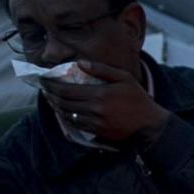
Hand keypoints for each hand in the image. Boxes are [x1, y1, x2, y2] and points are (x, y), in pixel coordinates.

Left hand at [41, 55, 170, 145]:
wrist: (149, 125)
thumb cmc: (138, 99)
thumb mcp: (124, 78)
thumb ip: (102, 69)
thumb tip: (80, 63)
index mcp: (99, 94)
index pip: (66, 90)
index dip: (51, 85)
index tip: (44, 79)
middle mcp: (94, 109)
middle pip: (63, 102)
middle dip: (50, 94)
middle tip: (45, 88)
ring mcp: (94, 122)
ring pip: (66, 114)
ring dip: (56, 106)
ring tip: (51, 98)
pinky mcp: (96, 131)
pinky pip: (74, 124)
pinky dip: (65, 116)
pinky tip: (63, 110)